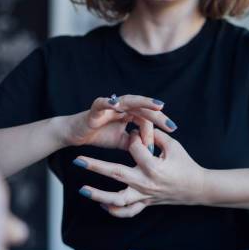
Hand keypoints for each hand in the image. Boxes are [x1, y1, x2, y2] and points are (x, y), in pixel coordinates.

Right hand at [61, 95, 176, 150]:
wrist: (76, 134)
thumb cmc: (98, 135)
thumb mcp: (121, 141)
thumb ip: (135, 142)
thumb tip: (149, 148)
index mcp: (129, 113)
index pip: (148, 117)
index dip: (159, 125)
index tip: (172, 133)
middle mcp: (122, 106)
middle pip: (143, 108)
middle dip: (158, 116)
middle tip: (172, 125)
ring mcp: (109, 105)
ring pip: (129, 101)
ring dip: (144, 103)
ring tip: (158, 106)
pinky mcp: (95, 108)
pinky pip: (103, 103)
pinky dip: (109, 102)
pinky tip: (117, 103)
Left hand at [74, 129, 205, 216]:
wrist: (197, 189)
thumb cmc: (186, 165)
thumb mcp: (174, 146)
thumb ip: (156, 135)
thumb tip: (140, 124)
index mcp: (154, 166)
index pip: (134, 148)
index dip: (133, 137)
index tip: (134, 132)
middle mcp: (146, 182)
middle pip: (115, 173)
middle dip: (94, 166)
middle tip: (77, 160)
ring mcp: (144, 196)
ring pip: (117, 200)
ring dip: (98, 195)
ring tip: (82, 190)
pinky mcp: (145, 204)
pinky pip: (127, 212)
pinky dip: (113, 211)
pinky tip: (102, 204)